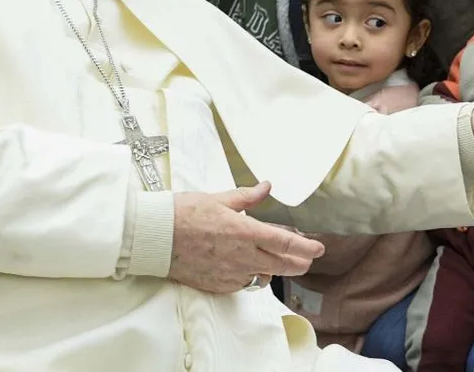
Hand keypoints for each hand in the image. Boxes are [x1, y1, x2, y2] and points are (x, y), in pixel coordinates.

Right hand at [168, 181, 325, 293]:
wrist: (155, 238)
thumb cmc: (184, 214)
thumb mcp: (219, 199)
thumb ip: (247, 197)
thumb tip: (266, 187)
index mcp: (245, 232)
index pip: (286, 243)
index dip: (306, 248)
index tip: (318, 248)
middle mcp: (242, 256)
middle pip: (283, 265)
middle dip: (299, 263)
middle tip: (306, 259)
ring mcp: (231, 274)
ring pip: (263, 277)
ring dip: (273, 270)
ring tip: (276, 261)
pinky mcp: (218, 285)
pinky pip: (243, 284)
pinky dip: (249, 276)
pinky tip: (247, 268)